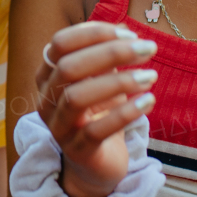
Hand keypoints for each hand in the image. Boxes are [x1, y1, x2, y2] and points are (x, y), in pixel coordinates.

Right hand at [37, 22, 157, 196]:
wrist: (96, 163)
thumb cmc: (99, 113)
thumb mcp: (102, 80)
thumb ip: (107, 56)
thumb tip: (127, 33)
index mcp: (48, 76)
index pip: (60, 44)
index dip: (93, 33)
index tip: (130, 33)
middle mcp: (46, 100)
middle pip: (68, 68)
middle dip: (111, 53)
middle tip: (148, 49)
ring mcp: (59, 127)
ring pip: (76, 98)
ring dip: (118, 82)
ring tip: (150, 76)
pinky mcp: (77, 151)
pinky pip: (96, 131)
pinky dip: (125, 113)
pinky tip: (148, 101)